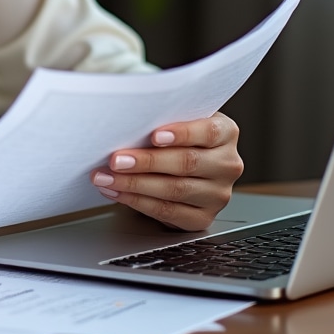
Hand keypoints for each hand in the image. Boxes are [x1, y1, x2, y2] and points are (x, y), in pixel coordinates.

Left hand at [90, 112, 243, 230]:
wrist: (182, 161)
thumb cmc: (175, 134)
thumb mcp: (177, 118)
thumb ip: (163, 116)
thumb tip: (127, 119)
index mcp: (225, 134)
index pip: (208, 132)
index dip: (182, 134)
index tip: (154, 136)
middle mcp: (227, 165)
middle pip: (187, 163)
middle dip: (147, 162)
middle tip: (116, 160)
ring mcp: (217, 194)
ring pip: (175, 190)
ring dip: (135, 184)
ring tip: (107, 177)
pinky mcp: (203, 217)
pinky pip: (168, 212)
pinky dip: (137, 202)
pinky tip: (117, 193)